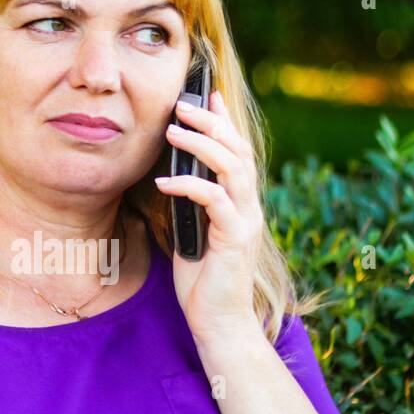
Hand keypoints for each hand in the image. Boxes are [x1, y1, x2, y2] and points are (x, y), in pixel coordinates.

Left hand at [154, 90, 265, 347]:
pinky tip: (165, 180)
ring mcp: (245, 221)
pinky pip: (215, 201)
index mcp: (238, 201)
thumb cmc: (200, 276)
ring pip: (232, 169)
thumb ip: (187, 201)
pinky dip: (190, 185)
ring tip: (173, 128)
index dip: (223, 120)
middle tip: (182, 102)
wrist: (217, 320)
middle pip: (238, 150)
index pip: (236, 150)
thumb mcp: (190, 228)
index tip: (206, 93)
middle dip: (212, 122)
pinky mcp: (235, 239)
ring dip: (202, 144)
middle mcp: (248, 206)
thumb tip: (166, 172)